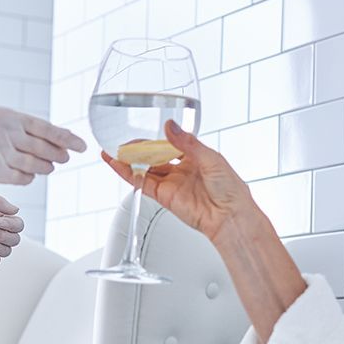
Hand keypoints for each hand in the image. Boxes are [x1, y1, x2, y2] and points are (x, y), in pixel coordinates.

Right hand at [0, 108, 86, 185]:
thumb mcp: (8, 124)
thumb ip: (33, 130)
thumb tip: (68, 138)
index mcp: (9, 116)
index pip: (44, 127)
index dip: (66, 138)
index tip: (82, 146)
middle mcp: (2, 131)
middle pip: (39, 146)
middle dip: (57, 154)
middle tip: (65, 158)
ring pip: (31, 164)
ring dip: (45, 167)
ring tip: (49, 167)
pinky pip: (20, 177)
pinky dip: (30, 177)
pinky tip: (30, 174)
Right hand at [100, 120, 256, 240]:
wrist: (230, 216)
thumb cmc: (230, 190)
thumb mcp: (211, 158)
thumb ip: (187, 143)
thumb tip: (170, 126)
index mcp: (195, 158)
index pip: (170, 145)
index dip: (156, 139)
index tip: (144, 130)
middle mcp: (181, 171)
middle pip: (154, 157)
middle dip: (138, 150)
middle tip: (123, 143)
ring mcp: (171, 184)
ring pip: (145, 170)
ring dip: (129, 161)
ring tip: (114, 152)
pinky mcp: (164, 197)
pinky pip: (142, 183)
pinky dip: (128, 174)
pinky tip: (118, 165)